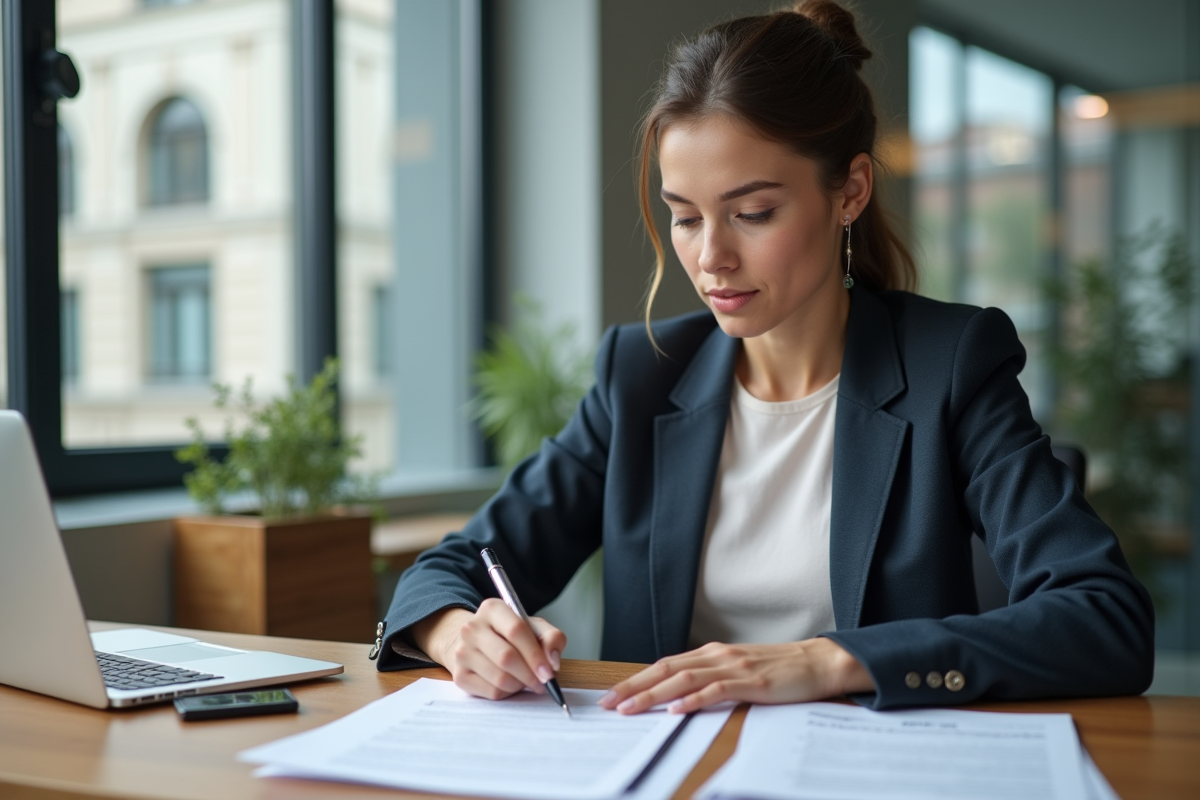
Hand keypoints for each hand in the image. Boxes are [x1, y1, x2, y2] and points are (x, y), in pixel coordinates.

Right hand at [410, 600, 567, 700]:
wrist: (476, 644)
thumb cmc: (510, 636)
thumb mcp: (534, 628)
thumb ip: (552, 638)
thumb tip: (552, 662)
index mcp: (492, 609)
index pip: (516, 630)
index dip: (535, 654)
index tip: (549, 672)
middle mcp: (472, 628)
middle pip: (506, 657)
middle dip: (530, 675)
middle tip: (542, 682)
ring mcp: (462, 652)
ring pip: (500, 678)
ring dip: (520, 685)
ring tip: (525, 680)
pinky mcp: (459, 675)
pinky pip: (491, 692)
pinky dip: (507, 693)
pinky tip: (510, 684)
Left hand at [597, 638, 874, 713]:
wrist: (817, 662)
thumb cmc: (778, 670)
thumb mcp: (738, 670)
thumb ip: (711, 677)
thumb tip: (678, 694)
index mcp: (712, 653)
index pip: (665, 666)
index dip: (636, 680)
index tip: (611, 695)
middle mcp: (717, 656)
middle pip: (666, 670)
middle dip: (633, 687)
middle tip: (607, 704)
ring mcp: (734, 667)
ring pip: (684, 679)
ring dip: (653, 695)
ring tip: (630, 708)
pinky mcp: (751, 681)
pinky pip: (716, 691)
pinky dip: (693, 699)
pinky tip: (676, 710)